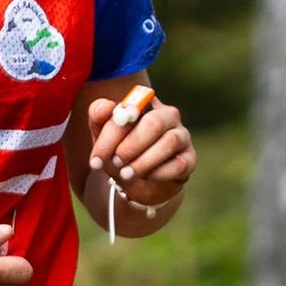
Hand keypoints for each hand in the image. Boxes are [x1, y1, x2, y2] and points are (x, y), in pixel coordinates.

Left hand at [87, 91, 194, 221]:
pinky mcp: (189, 159)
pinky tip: (145, 178)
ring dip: (144, 161)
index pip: (132, 108)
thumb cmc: (120, 151)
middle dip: (131, 146)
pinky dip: (159, 173)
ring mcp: (182, 136)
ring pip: (169, 142)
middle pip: (154, 123)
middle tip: (115, 162)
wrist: (136, 182)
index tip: (95, 159)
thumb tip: (106, 108)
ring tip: (126, 174)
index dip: (113, 132)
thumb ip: (98, 116)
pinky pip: (179, 164)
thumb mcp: (103, 135)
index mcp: (145, 103)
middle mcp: (168, 115)